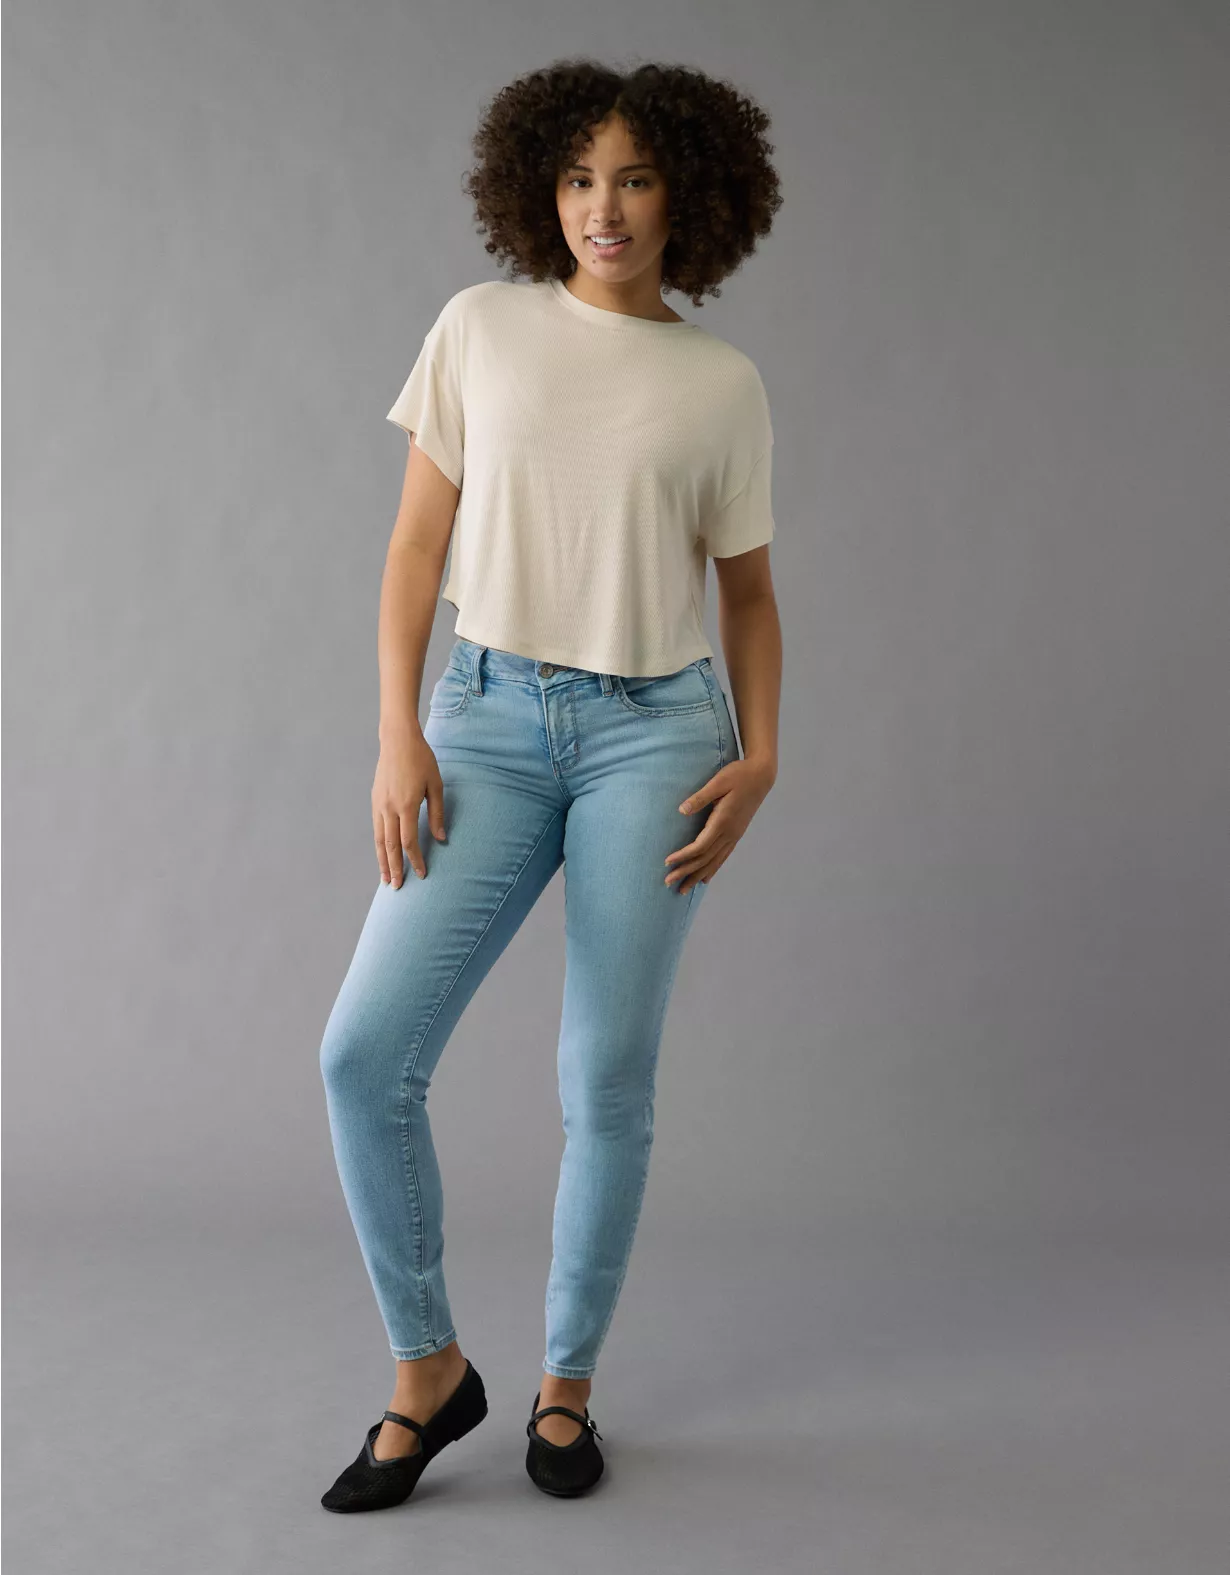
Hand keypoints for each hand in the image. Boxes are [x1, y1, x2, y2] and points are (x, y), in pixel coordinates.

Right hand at [372, 723, 447, 885]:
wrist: (397, 739)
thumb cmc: (422, 760)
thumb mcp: (436, 785)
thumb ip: (438, 814)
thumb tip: (442, 839)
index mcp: (407, 805)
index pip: (409, 841)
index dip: (415, 860)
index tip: (422, 874)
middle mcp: (389, 808)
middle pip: (390, 846)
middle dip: (395, 868)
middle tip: (397, 887)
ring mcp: (379, 804)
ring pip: (379, 840)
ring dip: (382, 861)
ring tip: (386, 878)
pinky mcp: (375, 800)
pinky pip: (376, 828)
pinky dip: (379, 845)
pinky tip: (382, 854)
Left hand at [664, 756, 774, 894]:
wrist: (761, 776)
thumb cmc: (738, 775)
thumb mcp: (718, 782)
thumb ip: (700, 797)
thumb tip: (681, 811)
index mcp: (723, 821)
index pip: (700, 846)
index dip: (683, 856)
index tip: (667, 862)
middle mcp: (729, 833)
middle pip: (705, 859)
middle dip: (686, 872)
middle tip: (668, 883)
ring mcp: (734, 835)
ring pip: (714, 862)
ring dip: (697, 876)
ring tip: (683, 888)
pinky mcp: (737, 833)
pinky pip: (723, 857)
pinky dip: (712, 869)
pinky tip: (705, 878)